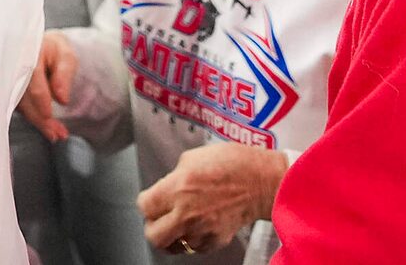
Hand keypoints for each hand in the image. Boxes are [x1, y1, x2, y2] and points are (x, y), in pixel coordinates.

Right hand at [18, 29, 79, 141]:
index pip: (32, 75)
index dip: (40, 97)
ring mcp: (9, 79)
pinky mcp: (9, 92)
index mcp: (28, 50)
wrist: (42, 48)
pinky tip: (48, 130)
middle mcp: (14, 65)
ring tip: (57, 134)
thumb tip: (62, 98)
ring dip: (38, 122)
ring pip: (21, 104)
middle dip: (40, 117)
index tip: (49, 114)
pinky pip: (20, 107)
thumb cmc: (54, 51)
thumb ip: (64, 74)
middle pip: (24, 95)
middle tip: (58, 132)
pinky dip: (34, 120)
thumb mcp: (66, 56)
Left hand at [140, 142, 287, 256]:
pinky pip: (196, 247)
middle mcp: (187, 213)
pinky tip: (198, 225)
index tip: (152, 200)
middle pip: (154, 236)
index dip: (147, 202)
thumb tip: (167, 187)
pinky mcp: (216, 241)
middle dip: (153, 227)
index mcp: (177, 189)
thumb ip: (174, 177)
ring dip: (174, 235)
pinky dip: (194, 239)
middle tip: (159, 218)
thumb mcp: (192, 158)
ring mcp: (202, 230)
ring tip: (180, 222)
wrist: (261, 181)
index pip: (145, 207)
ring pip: (175, 246)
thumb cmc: (232, 164)